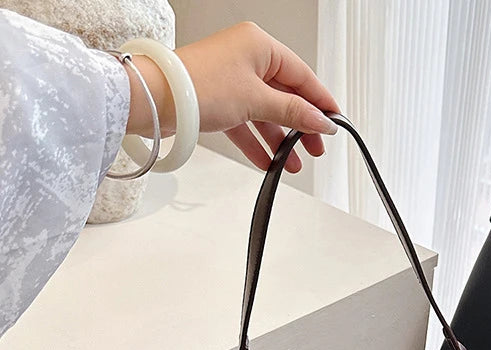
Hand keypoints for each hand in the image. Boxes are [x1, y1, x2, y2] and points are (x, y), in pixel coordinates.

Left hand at [124, 22, 339, 172]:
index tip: (335, 122)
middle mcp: (246, 58)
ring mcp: (232, 80)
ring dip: (279, 140)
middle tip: (315, 148)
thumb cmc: (200, 86)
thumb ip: (294, 113)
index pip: (302, 75)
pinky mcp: (218, 100)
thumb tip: (321, 121)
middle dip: (300, 126)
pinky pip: (246, 123)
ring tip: (292, 163)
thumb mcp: (257, 100)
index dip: (320, 101)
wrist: (155, 99)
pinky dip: (257, 142)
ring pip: (265, 113)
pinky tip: (268, 161)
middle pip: (285, 96)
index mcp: (259, 45)